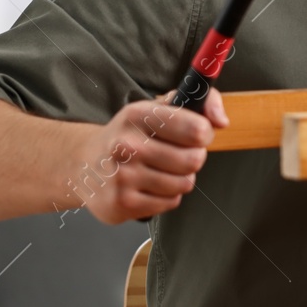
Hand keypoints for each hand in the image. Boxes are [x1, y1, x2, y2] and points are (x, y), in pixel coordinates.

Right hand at [72, 89, 228, 222]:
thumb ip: (199, 102)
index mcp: (137, 115)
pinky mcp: (123, 203)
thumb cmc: (130, 135)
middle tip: (176, 154)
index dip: (204, 133)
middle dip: (192, 158)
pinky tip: (147, 185)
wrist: (84, 164)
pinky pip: (171, 202)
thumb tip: (221, 120)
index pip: (195, 128)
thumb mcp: (158, 108)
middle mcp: (126, 145)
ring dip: (179, 178)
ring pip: (184, 183)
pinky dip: (166, 196)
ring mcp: (122, 176)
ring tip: (159, 170)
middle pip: (194, 160)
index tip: (197, 133)